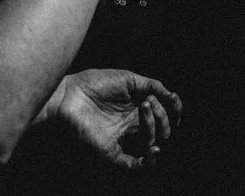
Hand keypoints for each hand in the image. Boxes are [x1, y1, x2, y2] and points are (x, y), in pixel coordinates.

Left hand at [53, 68, 182, 169]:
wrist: (70, 94)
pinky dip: (147, 162)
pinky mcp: (112, 151)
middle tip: (148, 103)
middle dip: (162, 116)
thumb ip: (151, 85)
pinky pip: (132, 165)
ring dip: (154, 126)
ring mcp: (122, 139)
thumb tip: (171, 95)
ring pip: (150, 143)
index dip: (173, 111)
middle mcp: (131, 125)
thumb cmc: (95, 83)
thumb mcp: (128, 79)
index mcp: (136, 108)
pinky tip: (154, 149)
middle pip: (160, 129)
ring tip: (144, 108)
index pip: (162, 116)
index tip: (174, 101)